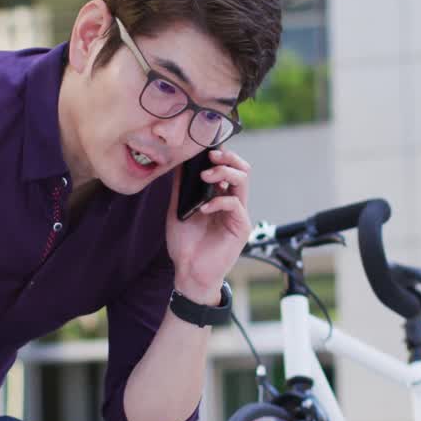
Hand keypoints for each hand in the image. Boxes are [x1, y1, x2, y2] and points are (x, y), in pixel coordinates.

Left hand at [167, 148, 251, 302]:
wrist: (189, 272)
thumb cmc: (185, 244)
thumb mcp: (178, 209)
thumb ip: (181, 188)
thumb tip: (179, 162)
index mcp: (219, 197)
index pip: (227, 168)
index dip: (220, 155)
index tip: (205, 148)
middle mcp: (231, 203)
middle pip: (242, 170)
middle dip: (227, 158)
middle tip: (211, 157)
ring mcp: (238, 214)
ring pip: (243, 181)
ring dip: (225, 173)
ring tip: (207, 176)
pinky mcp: (240, 227)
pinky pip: (235, 205)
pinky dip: (219, 201)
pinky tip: (204, 207)